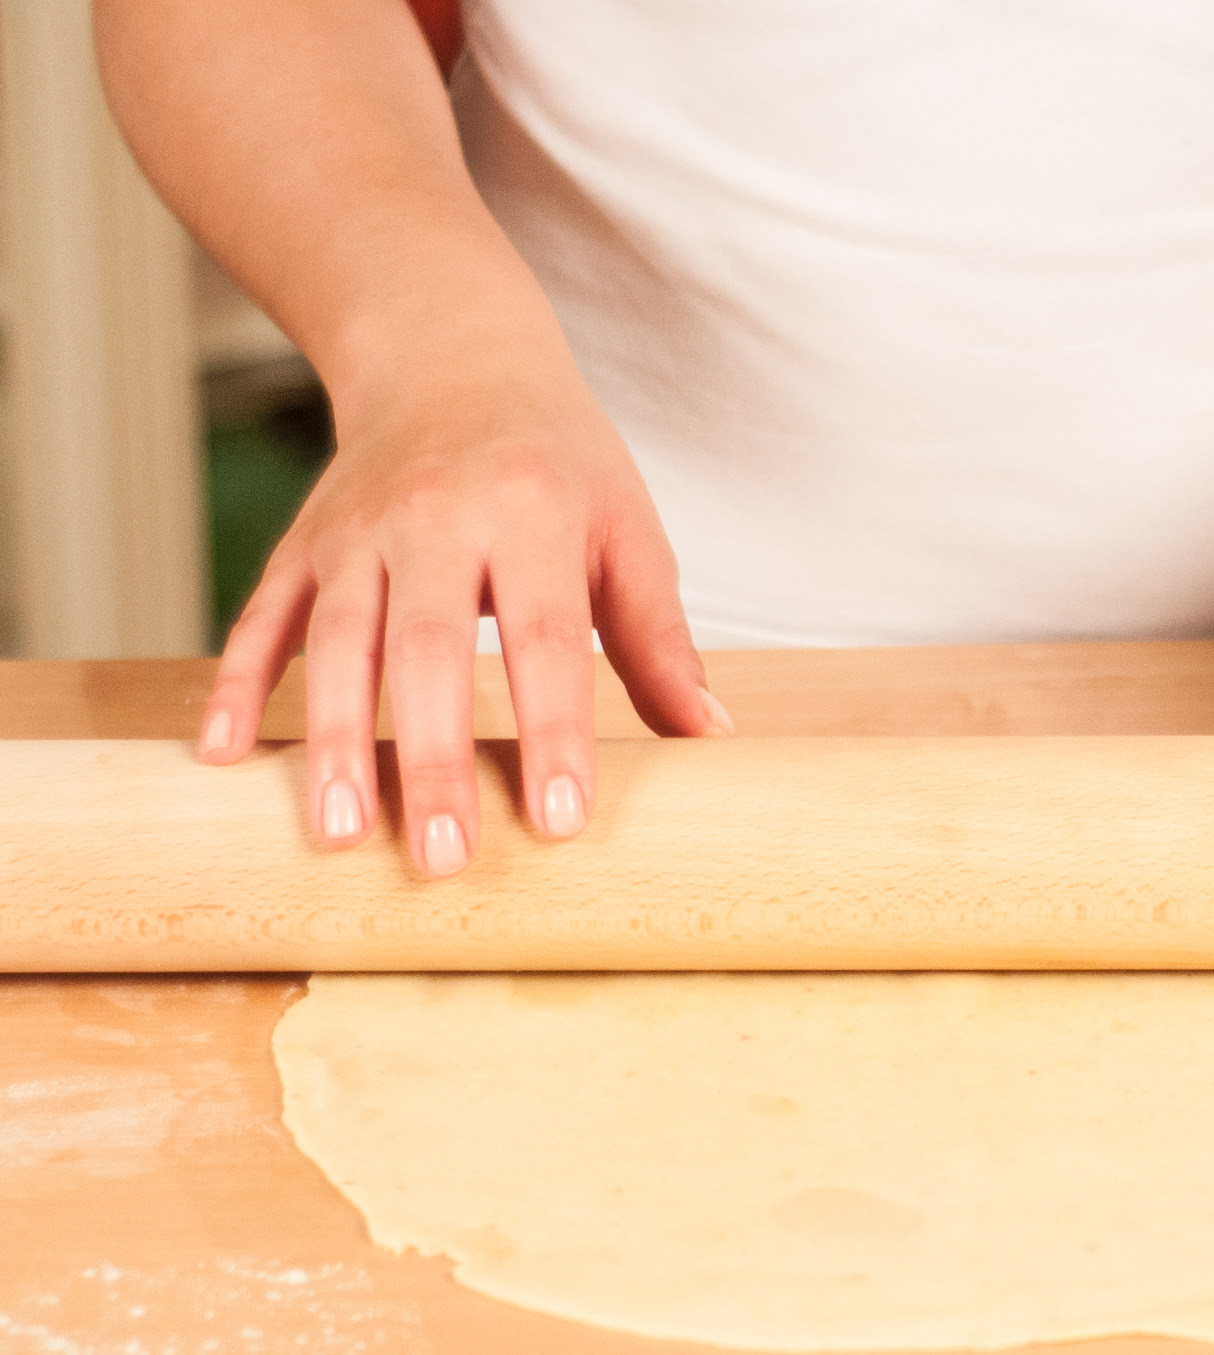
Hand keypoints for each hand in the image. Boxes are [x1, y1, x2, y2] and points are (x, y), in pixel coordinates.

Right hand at [197, 336, 728, 876]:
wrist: (452, 357)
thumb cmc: (559, 465)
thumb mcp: (626, 530)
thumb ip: (659, 640)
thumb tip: (709, 738)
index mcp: (532, 512)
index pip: (545, 637)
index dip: (552, 732)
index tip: (560, 820)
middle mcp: (436, 518)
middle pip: (429, 650)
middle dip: (433, 757)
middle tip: (443, 856)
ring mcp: (357, 531)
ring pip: (339, 642)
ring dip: (334, 741)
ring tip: (340, 834)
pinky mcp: (301, 543)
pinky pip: (263, 618)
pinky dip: (238, 685)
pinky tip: (223, 758)